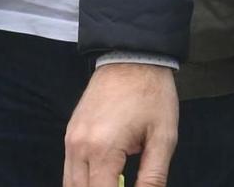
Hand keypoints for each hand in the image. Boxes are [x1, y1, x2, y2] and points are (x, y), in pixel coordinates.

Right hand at [64, 63, 178, 186]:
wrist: (129, 58)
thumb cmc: (151, 97)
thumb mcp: (163, 140)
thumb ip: (153, 178)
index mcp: (102, 149)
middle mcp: (78, 146)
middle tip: (122, 185)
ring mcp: (70, 138)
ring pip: (70, 182)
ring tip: (114, 183)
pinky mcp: (70, 132)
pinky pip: (70, 166)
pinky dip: (83, 179)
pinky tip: (104, 178)